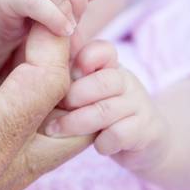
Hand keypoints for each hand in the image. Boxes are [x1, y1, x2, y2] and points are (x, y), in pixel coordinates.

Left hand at [46, 41, 170, 171]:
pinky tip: (97, 147)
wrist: (145, 141)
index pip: (103, 50)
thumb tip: (42, 42)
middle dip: (73, 96)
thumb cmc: (101, 112)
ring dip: (76, 122)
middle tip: (52, 109)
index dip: (85, 59)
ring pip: (106, 110)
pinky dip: (103, 143)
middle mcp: (127, 81)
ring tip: (54, 130)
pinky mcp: (147, 130)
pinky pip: (120, 134)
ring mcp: (139, 105)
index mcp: (111, 67)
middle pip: (103, 81)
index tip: (69, 74)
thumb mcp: (84, 90)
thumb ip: (67, 72)